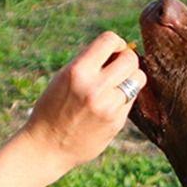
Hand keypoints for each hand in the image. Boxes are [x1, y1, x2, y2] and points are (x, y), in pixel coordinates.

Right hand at [24, 32, 146, 173]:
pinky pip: (132, 99)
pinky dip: (125, 97)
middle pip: (130, 59)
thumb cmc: (53, 108)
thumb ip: (89, 63)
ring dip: (130, 78)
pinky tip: (110, 103)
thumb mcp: (63, 78)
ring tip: (116, 84)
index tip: (113, 51)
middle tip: (117, 67)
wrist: (48, 146)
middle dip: (126, 59)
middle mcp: (95, 87)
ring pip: (138, 78)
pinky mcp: (117, 121)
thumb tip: (119, 50)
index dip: (116, 43)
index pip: (109, 40)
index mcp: (77, 71)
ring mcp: (108, 106)